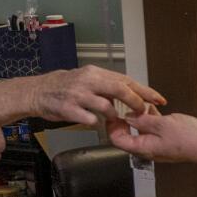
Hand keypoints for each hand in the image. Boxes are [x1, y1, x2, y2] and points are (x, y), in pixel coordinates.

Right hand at [22, 66, 166, 125]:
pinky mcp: (69, 108)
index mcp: (95, 73)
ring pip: (106, 106)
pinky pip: (89, 119)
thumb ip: (107, 85)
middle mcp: (88, 81)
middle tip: (144, 112)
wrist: (37, 92)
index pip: (126, 80)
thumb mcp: (87, 80)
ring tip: (114, 120)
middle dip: (136, 102)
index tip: (159, 99)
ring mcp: (78, 95)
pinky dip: (96, 123)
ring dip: (115, 116)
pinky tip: (94, 123)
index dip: (145, 91)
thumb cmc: (64, 87)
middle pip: (120, 89)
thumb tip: (130, 92)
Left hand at [107, 109, 196, 164]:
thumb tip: (128, 117)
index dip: (112, 126)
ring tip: (138, 105)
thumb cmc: (190, 139)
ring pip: (140, 131)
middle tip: (123, 106)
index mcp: (144, 148)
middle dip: (123, 120)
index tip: (113, 112)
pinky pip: (152, 130)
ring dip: (137, 118)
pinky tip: (153, 109)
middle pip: (126, 136)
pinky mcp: (166, 140)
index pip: (117, 140)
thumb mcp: (162, 124)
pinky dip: (149, 119)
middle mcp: (148, 149)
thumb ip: (142, 121)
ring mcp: (157, 145)